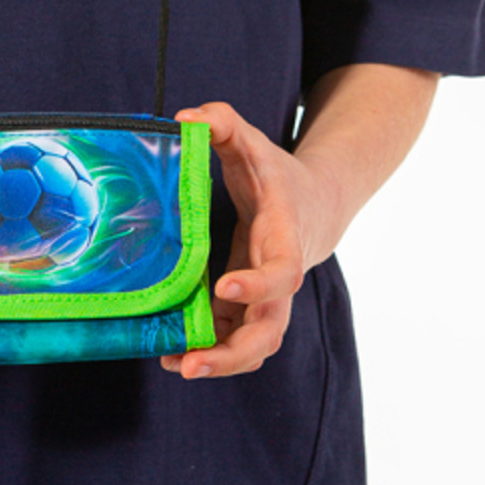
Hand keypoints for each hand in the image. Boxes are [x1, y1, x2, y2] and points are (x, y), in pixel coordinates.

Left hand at [160, 100, 340, 381]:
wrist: (313, 204)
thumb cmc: (276, 174)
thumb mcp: (252, 142)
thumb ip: (223, 122)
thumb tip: (185, 119)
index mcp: (284, 237)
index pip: (282, 270)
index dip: (257, 283)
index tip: (224, 286)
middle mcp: (279, 277)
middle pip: (270, 330)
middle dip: (233, 353)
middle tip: (192, 362)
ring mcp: (265, 298)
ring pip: (253, 345)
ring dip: (218, 362)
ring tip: (175, 365)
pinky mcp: (248, 308)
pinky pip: (234, 339)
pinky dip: (209, 351)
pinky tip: (171, 353)